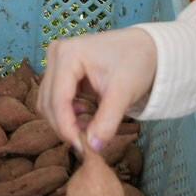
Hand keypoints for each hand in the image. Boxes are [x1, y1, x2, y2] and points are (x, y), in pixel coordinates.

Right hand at [38, 28, 157, 153]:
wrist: (147, 47)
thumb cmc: (136, 62)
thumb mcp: (123, 93)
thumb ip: (106, 122)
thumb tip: (93, 148)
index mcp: (67, 55)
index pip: (57, 99)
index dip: (66, 127)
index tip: (82, 148)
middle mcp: (56, 55)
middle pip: (48, 102)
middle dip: (65, 126)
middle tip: (86, 143)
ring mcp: (56, 61)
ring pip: (47, 101)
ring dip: (64, 120)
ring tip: (88, 127)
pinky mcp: (60, 69)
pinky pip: (54, 97)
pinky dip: (67, 111)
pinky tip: (85, 113)